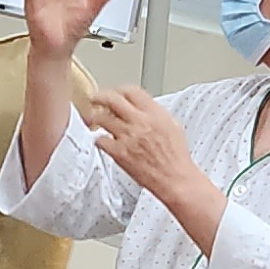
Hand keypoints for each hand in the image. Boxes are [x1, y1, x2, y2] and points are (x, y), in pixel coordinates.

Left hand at [76, 82, 197, 208]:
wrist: (175, 179)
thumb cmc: (175, 157)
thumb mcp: (172, 125)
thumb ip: (155, 113)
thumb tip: (141, 106)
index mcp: (155, 113)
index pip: (131, 91)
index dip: (119, 89)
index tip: (114, 93)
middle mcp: (140, 122)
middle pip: (112, 99)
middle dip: (100, 96)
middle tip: (94, 99)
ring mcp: (128, 137)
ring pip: (101, 118)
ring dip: (95, 117)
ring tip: (94, 119)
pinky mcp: (119, 153)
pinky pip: (100, 140)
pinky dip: (98, 139)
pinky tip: (102, 140)